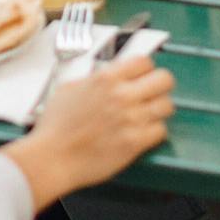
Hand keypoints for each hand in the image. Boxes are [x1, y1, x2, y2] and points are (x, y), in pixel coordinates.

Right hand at [7, 55, 174, 205]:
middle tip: (154, 93)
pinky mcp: (135, 143)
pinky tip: (143, 133)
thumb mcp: (68, 88)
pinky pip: (161, 131)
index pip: (144, 61)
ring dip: (159, 109)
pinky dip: (154, 132)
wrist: (52, 158)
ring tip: (149, 115)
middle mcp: (122, 95)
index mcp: (106, 78)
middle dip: (161, 85)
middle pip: (164, 79)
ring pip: (167, 105)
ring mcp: (131, 119)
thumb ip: (92, 79)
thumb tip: (104, 77)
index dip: (145, 69)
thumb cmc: (55, 128)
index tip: (143, 76)